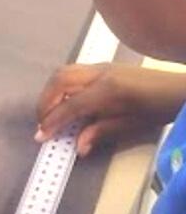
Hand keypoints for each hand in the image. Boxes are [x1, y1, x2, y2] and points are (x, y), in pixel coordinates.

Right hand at [36, 64, 185, 156]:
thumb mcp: (131, 125)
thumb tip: (78, 147)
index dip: (53, 121)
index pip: (71, 105)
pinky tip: (65, 102)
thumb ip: (100, 132)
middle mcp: (101, 73)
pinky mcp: (103, 67)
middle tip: (43, 124)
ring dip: (51, 92)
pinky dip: (61, 86)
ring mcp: (102, 66)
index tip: (40, 136)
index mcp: (109, 90)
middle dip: (45, 102)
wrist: (178, 89)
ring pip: (64, 71)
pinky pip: (73, 72)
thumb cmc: (158, 109)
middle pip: (60, 80)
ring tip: (50, 113)